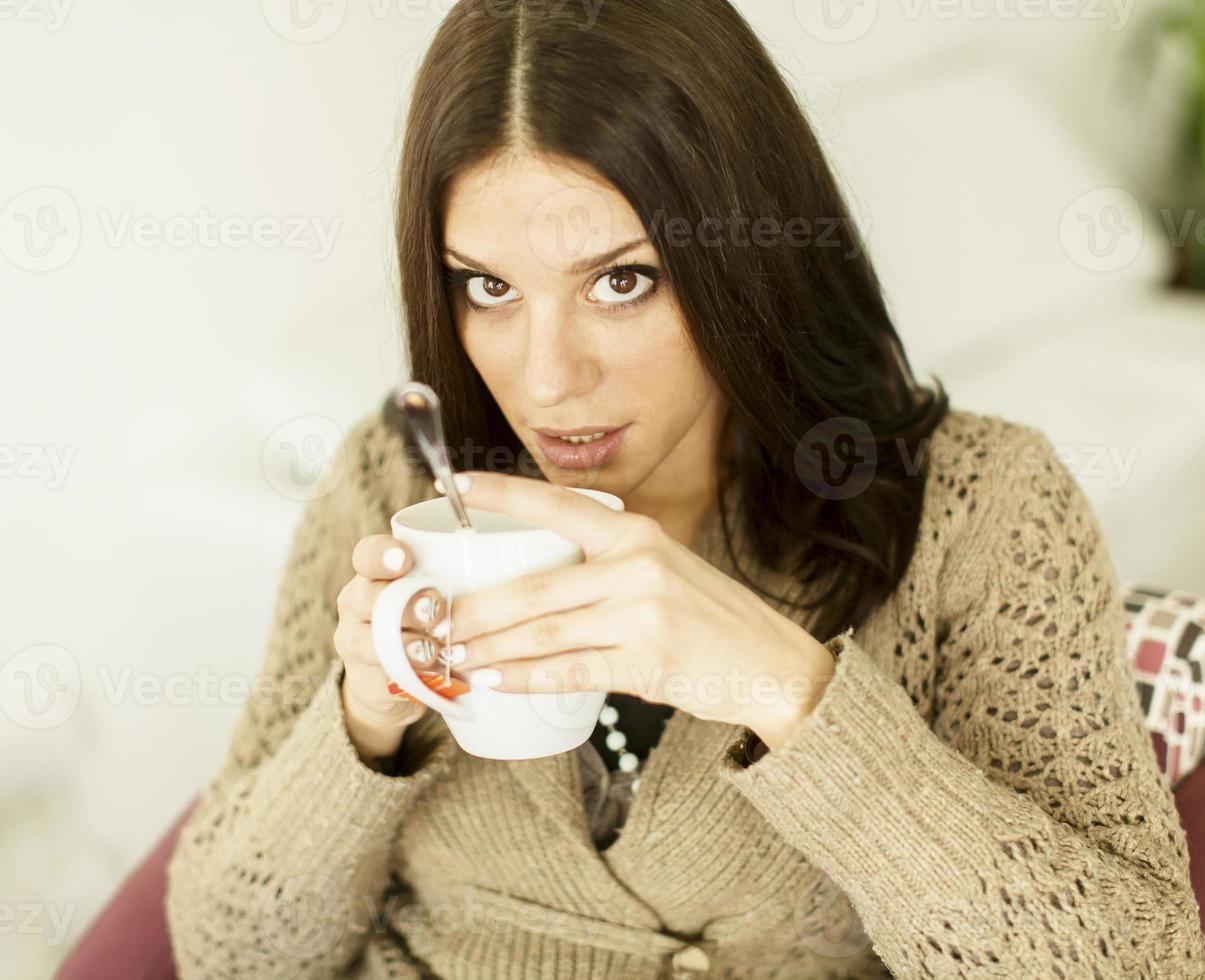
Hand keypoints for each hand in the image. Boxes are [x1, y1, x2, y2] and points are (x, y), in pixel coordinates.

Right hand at [334, 532, 453, 761]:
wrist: (393, 679)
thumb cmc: (426, 624)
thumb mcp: (437, 596)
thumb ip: (454, 583)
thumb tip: (500, 569)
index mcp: (374, 575)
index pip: (367, 554)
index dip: (382, 555)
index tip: (405, 559)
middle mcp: (359, 604)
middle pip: (368, 597)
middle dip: (405, 604)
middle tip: (436, 611)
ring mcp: (355, 643)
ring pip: (368, 641)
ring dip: (405, 645)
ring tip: (434, 653)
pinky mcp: (363, 681)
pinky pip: (380, 679)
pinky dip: (408, 679)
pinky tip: (432, 678)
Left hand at [435, 471, 837, 746]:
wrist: (770, 664)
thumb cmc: (709, 618)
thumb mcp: (664, 568)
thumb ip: (607, 566)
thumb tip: (532, 577)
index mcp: (637, 534)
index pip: (559, 505)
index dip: (503, 494)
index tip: (456, 487)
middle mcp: (637, 567)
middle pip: (534, 588)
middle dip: (474, 609)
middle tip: (433, 621)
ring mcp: (642, 615)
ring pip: (543, 633)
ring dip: (489, 647)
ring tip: (451, 655)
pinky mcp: (645, 662)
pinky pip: (568, 671)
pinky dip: (523, 677)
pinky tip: (494, 679)